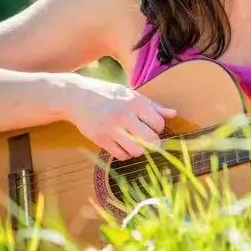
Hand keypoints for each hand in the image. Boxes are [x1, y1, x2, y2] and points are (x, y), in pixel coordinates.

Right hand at [62, 74, 176, 159]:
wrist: (77, 97)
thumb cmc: (108, 95)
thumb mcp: (131, 94)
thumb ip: (152, 106)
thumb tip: (173, 114)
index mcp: (135, 102)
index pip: (158, 123)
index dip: (158, 128)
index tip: (152, 126)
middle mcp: (124, 116)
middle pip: (150, 140)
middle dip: (153, 143)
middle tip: (149, 140)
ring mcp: (111, 129)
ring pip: (137, 150)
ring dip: (139, 149)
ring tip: (135, 142)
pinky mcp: (100, 140)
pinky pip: (121, 155)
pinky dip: (125, 154)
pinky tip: (123, 145)